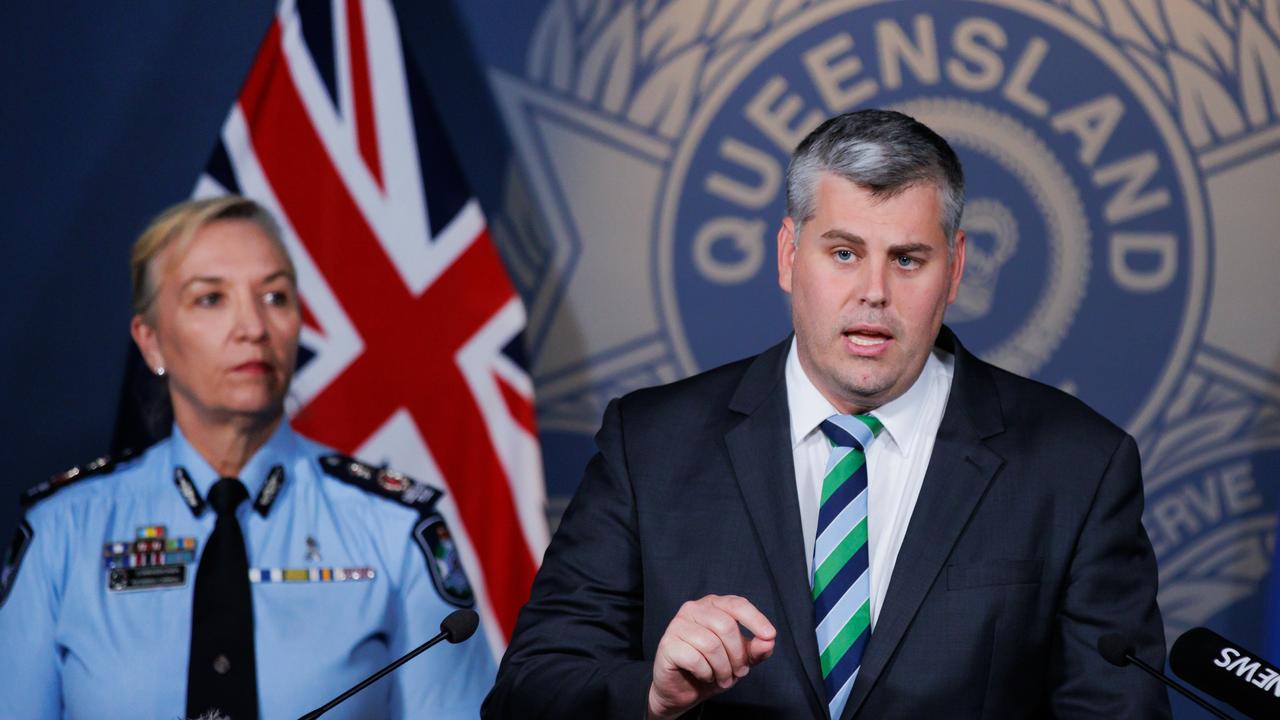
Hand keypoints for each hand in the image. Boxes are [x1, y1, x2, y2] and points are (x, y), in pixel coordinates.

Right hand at [646, 594, 775, 719]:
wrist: (683, 690)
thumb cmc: (712, 667)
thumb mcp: (740, 659)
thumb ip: (755, 649)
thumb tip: (769, 641)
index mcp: (712, 605)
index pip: (737, 604)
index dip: (756, 619)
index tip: (770, 635)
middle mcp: (693, 609)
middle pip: (726, 626)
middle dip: (737, 655)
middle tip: (739, 672)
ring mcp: (677, 625)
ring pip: (711, 644)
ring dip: (723, 668)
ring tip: (723, 678)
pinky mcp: (668, 644)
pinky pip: (695, 658)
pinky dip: (706, 673)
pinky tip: (704, 676)